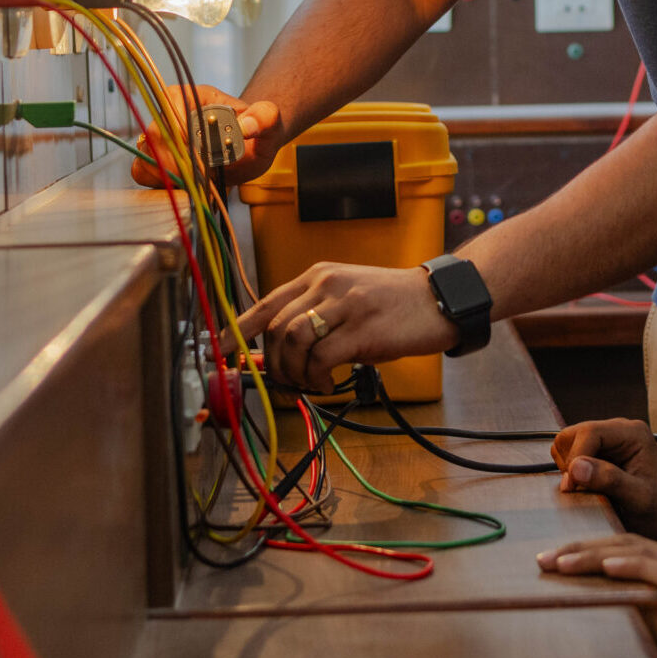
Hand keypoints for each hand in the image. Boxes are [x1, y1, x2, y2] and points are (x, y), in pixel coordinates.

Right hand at [128, 85, 283, 188]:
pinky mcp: (159, 165)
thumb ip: (265, 117)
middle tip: (201, 177)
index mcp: (189, 97)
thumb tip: (246, 127)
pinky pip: (146, 177)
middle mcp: (168, 117)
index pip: (170, 109)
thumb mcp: (268, 121)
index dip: (182, 134)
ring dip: (172, 178)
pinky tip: (190, 189)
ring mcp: (160, 143)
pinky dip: (165, 187)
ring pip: (146, 160)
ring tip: (200, 184)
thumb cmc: (256, 130)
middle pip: (154, 138)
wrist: (251, 149)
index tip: (200, 156)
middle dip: (177, 162)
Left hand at [237, 262, 460, 391]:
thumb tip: (277, 355)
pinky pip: (321, 358)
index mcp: (319, 274)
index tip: (218, 353)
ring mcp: (345, 304)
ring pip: (293, 342)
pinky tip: (327, 383)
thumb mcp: (348, 298)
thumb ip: (315, 316)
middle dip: (272, 364)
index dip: (237, 331)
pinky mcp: (363, 329)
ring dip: (293, 373)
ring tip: (309, 382)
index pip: (266, 302)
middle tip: (286, 381)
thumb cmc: (391, 304)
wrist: (437, 300)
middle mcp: (327, 284)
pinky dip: (316, 378)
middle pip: (276, 328)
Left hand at [535, 535, 656, 657]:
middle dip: (579, 549)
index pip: (626, 551)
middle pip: (623, 544)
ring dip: (592, 555)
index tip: (556, 562)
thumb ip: (652, 626)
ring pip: (634, 551)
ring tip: (559, 561)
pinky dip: (629, 566)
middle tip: (543, 557)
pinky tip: (604, 567)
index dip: (589, 553)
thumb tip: (619, 629)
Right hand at [551, 419, 656, 551]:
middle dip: (570, 463)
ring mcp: (607, 440)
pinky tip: (587, 488)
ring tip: (586, 490)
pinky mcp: (598, 452)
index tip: (571, 487)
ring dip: (569, 468)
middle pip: (574, 434)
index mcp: (634, 433)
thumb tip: (576, 467)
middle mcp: (619, 430)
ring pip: (567, 444)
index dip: (575, 458)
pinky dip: (570, 472)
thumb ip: (610, 480)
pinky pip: (569, 455)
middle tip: (579, 491)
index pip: (590, 433)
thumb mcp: (639, 499)